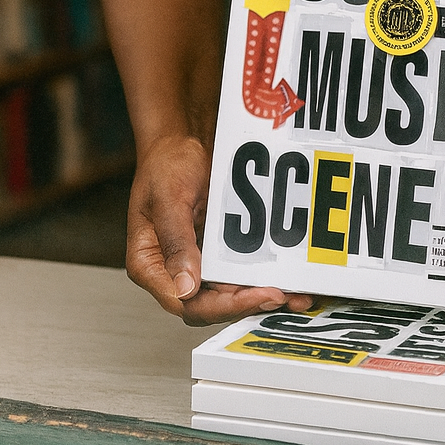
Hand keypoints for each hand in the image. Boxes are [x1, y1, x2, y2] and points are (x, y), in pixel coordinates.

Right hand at [126, 134, 312, 325]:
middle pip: (208, 305)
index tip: (253, 296)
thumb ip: (175, 242)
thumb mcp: (168, 198)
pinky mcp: (217, 253)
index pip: (183, 302)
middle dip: (246, 303)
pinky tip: (289, 281)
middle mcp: (172, 270)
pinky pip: (238, 273)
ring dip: (259, 296)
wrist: (185, 139)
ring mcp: (197, 262)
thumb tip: (184, 288)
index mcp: (149, 264)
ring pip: (227, 294)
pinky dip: (262, 279)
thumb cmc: (167, 163)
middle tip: (281, 295)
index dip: (220, 306)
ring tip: (294, 296)